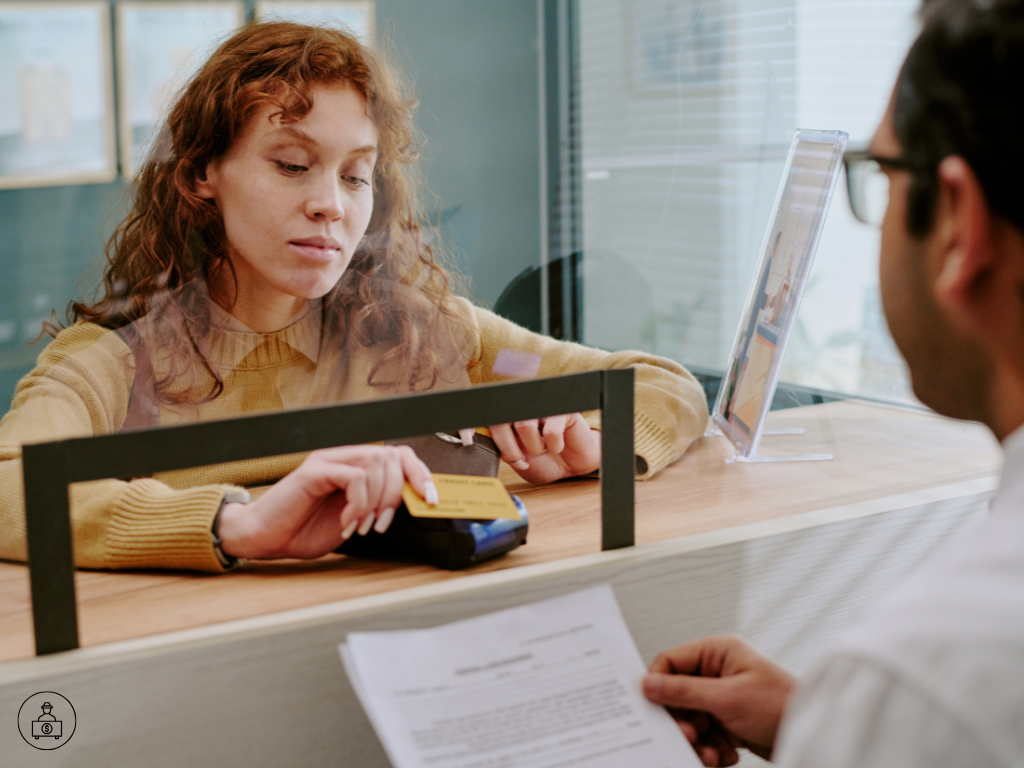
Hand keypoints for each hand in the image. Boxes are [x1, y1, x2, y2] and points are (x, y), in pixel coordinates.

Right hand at [217, 445, 435, 559]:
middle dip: (396, 494)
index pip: (399, 455)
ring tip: (362, 525)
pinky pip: (353, 477)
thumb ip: (379, 506)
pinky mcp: (314, 470)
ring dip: (376, 499)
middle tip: (381, 524)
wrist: (265, 537)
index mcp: (357, 468)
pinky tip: (346, 522)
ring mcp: (329, 460)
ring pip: (375, 463)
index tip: (432, 499)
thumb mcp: (354, 519)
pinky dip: (357, 503)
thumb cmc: (304, 529)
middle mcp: (345, 458)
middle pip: (391, 457)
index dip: (420, 473)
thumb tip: (414, 504)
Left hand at [487, 413, 600, 483]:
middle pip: (502, 421)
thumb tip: (490, 442)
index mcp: (510, 420)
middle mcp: (524, 410)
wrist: (573, 466)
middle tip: (521, 461)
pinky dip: (554, 446)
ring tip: (543, 450)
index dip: (488, 436)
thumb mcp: (520, 463)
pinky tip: (558, 446)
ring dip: (534, 447)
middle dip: (509, 448)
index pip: (491, 420)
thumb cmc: (546, 462)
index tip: (491, 450)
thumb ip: (505, 452)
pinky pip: (551, 431)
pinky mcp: (563, 411)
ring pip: (524, 425)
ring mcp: (543, 408)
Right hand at [642, 635, 795, 766]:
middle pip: (678, 694)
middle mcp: (718, 671)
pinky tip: (725, 753)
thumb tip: (648, 684)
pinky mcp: (730, 720)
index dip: (658, 684)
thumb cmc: (781, 704)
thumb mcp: (726, 698)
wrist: (812, 735)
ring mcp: (724, 697)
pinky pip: (706, 734)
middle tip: (690, 734)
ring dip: (698, 739)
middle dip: (683, 719)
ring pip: (691, 718)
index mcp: (717, 652)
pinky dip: (712, 747)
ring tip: (711, 751)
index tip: (653, 708)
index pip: (670, 661)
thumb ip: (684, 691)